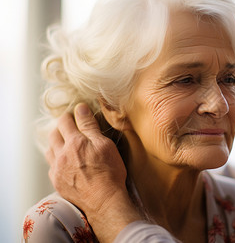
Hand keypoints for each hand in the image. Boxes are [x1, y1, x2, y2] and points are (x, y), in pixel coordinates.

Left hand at [46, 103, 141, 241]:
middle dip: (61, 128)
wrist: (104, 201)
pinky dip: (57, 160)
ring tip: (67, 144)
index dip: (70, 115)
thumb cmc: (109, 172)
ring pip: (50, 150)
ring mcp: (57, 170)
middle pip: (53, 135)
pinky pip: (52, 166)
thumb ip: (90, 126)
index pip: (65, 121)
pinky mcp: (58, 182)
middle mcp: (61, 155)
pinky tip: (66, 163)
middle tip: (71, 127)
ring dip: (56, 144)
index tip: (76, 114)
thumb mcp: (104, 144)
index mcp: (74, 142)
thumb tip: (80, 108)